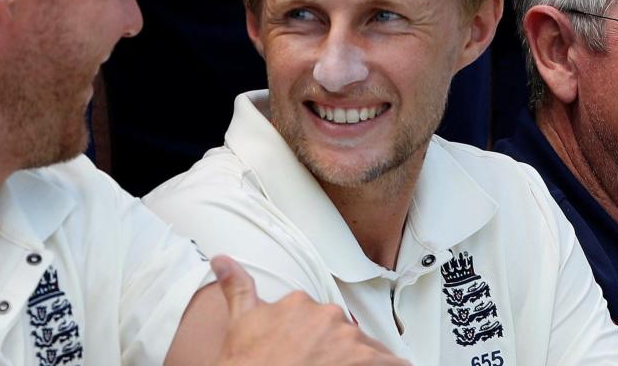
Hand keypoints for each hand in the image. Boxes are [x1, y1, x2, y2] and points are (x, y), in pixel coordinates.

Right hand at [212, 255, 409, 365]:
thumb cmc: (250, 363)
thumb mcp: (240, 324)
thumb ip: (237, 287)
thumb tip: (222, 261)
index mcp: (300, 304)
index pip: (319, 316)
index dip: (315, 337)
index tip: (311, 350)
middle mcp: (328, 319)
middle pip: (344, 334)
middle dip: (338, 351)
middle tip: (325, 364)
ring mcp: (350, 343)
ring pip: (369, 350)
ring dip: (362, 362)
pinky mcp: (369, 364)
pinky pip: (395, 365)